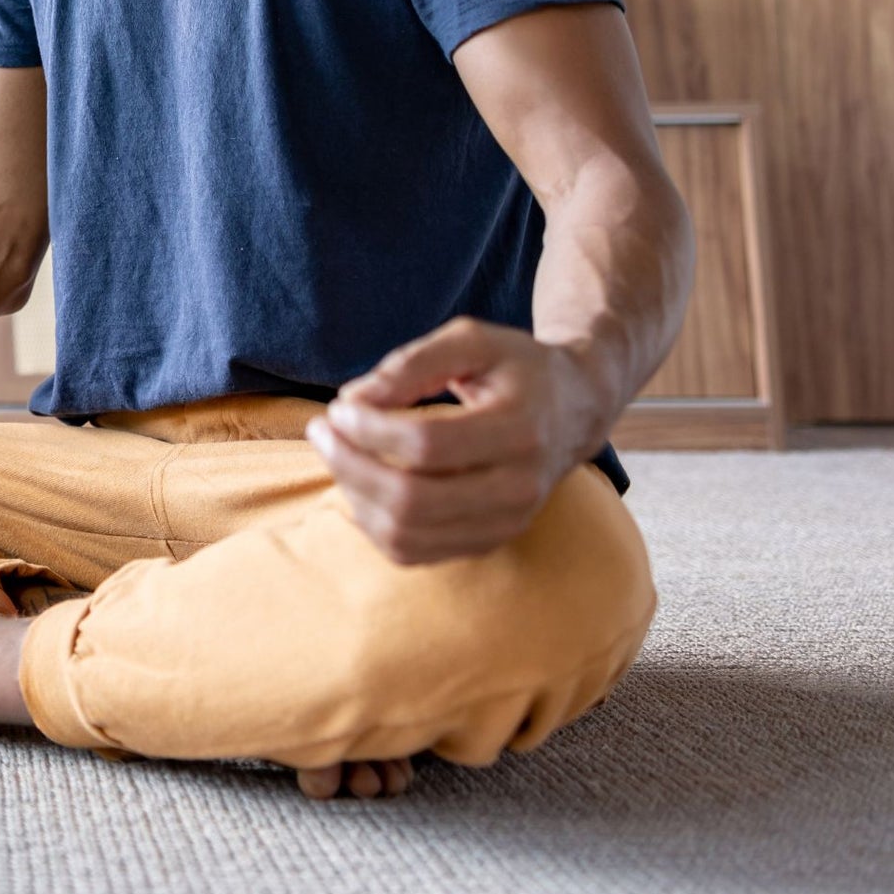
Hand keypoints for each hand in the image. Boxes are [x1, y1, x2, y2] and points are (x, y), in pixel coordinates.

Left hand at [305, 318, 606, 564]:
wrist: (574, 409)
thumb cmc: (515, 366)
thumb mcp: (471, 341)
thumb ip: (411, 363)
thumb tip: (353, 400)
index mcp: (519, 429)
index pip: (427, 446)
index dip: (369, 429)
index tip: (338, 405)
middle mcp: (519, 487)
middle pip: (413, 500)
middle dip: (350, 465)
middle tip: (320, 429)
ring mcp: (506, 524)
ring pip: (408, 535)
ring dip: (354, 495)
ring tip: (335, 452)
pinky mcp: (488, 542)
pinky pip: (414, 552)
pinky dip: (373, 523)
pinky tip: (359, 484)